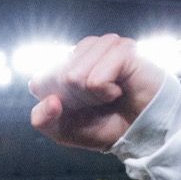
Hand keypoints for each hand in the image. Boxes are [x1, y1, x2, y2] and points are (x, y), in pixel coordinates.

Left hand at [28, 34, 165, 151]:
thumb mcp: (63, 131)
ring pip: (74, 75)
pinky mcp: (123, 50)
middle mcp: (84, 50)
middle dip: (76, 100)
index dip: (56, 104)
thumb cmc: (105, 126)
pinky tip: (118, 92)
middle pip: (58, 78)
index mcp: (66, 63)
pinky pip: (95, 79)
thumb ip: (42, 120)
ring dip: (91, 96)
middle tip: (98, 103)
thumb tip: (50, 101)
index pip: (40, 81)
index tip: (78, 109)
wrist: (140, 132)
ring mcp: (104, 46)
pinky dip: (104, 93)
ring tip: (109, 96)